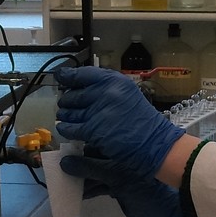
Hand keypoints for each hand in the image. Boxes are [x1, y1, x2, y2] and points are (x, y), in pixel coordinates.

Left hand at [53, 66, 183, 181]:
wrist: (154, 142)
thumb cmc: (143, 122)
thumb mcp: (128, 95)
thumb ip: (108, 90)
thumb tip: (82, 88)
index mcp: (115, 81)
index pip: (84, 74)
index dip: (69, 76)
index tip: (61, 76)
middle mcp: (105, 92)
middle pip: (74, 93)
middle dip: (67, 100)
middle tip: (64, 103)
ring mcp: (98, 110)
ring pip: (70, 111)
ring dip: (65, 114)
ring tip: (63, 115)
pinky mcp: (93, 129)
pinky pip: (71, 127)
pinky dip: (66, 128)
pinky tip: (65, 128)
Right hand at [61, 154, 180, 216]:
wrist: (168, 213)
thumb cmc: (146, 188)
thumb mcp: (116, 177)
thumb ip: (90, 169)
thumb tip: (64, 163)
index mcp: (124, 147)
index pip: (99, 140)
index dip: (81, 143)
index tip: (63, 147)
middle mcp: (122, 157)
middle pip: (94, 156)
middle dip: (77, 162)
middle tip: (58, 164)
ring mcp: (121, 173)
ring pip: (95, 172)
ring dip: (81, 177)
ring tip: (62, 180)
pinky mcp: (120, 189)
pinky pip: (100, 186)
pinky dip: (89, 190)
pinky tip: (76, 193)